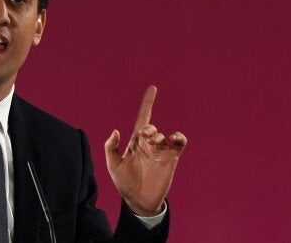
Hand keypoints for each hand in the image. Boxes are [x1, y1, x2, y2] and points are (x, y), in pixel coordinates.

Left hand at [104, 85, 187, 215]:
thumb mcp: (113, 166)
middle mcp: (148, 145)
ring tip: (155, 143)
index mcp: (135, 143)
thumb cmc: (124, 183)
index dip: (147, 103)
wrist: (138, 201)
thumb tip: (116, 130)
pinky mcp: (171, 159)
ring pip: (164, 135)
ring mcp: (161, 152)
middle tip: (145, 135)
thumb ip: (111, 148)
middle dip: (148, 128)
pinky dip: (179, 138)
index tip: (153, 88)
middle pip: (150, 127)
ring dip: (160, 136)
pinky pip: (179, 143)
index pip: (142, 118)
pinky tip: (173, 139)